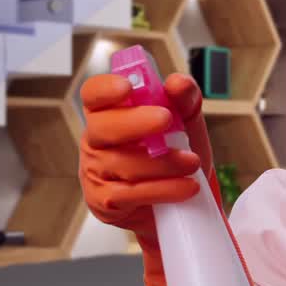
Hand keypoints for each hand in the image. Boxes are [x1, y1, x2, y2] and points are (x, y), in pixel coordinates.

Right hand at [79, 72, 215, 243]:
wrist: (178, 202)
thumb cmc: (173, 154)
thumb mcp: (185, 125)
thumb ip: (184, 101)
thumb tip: (178, 83)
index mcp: (108, 113)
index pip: (93, 95)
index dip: (105, 89)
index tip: (127, 86)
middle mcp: (95, 141)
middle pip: (102, 127)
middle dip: (135, 122)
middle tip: (167, 119)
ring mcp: (96, 172)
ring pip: (122, 164)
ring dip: (162, 162)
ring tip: (193, 162)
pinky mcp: (106, 202)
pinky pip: (131, 194)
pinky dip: (163, 189)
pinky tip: (187, 187)